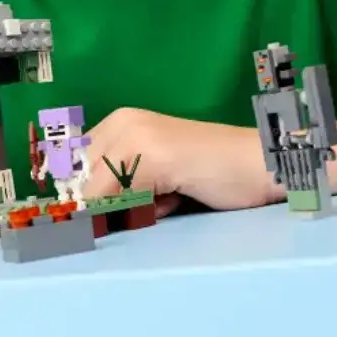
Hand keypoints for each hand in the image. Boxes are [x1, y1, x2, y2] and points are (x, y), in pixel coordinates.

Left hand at [82, 108, 278, 217]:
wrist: (262, 167)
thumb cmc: (213, 177)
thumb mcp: (152, 179)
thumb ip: (117, 187)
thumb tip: (73, 216)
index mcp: (119, 123)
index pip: (73, 170)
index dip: (82, 201)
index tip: (104, 214)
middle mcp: (122, 121)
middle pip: (80, 184)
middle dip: (105, 208)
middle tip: (152, 203)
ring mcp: (135, 134)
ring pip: (96, 194)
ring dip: (127, 211)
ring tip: (167, 197)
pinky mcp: (151, 153)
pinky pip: (118, 199)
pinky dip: (140, 213)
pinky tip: (174, 197)